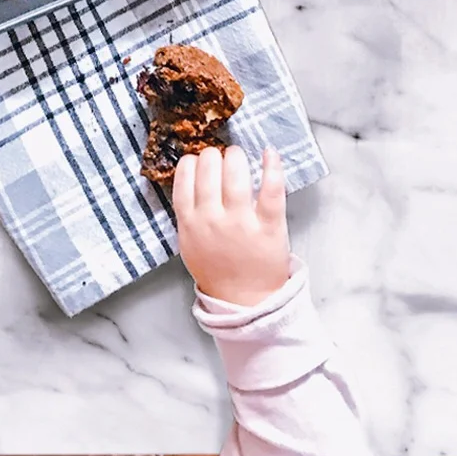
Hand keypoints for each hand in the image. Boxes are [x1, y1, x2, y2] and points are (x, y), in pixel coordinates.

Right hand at [174, 145, 289, 307]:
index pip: (185, 176)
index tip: (200, 162)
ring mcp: (240, 222)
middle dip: (214, 156)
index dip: (193, 161)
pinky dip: (271, 167)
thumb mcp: (188, 242)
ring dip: (235, 156)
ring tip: (238, 157)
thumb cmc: (216, 270)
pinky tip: (269, 153)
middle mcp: (212, 218)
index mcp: (190, 222)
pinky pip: (271, 189)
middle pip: (208, 167)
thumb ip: (187, 212)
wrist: (245, 302)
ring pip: (235, 172)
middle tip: (221, 160)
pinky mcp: (268, 226)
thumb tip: (191, 175)